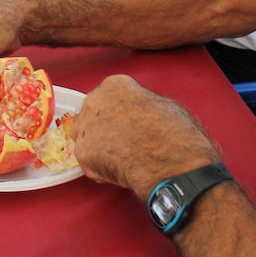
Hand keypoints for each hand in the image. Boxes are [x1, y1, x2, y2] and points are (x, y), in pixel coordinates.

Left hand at [70, 75, 221, 199]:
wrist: (168, 159)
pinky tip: (119, 171)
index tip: (125, 123)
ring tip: (119, 159)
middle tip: (120, 142)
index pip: (107, 96)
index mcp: (115, 85)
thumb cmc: (172, 132)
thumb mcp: (162, 104)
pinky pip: (88, 162)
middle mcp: (95, 101)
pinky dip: (101, 170)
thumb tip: (142, 112)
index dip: (117, 112)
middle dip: (102, 128)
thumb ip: (142, 105)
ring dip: (98, 148)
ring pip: (85, 138)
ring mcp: (86, 127)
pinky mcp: (83, 153)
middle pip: (91, 114)